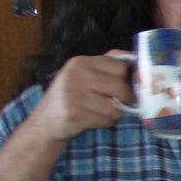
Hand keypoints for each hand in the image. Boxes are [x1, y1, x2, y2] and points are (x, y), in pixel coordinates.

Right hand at [0, 51, 134, 180]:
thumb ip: (107, 64)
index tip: (127, 85)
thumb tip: (136, 57)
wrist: (45, 124)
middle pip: (121, 86)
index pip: (120, 65)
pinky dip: (106, 123)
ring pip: (116, 107)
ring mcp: (73, 95)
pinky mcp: (74, 114)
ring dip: (115, 114)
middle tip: (117, 102)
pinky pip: (107, 120)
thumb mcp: (83, 74)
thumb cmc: (72, 97)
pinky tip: (93, 120)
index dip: (127, 78)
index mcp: (80, 62)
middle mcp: (75, 75)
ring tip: (100, 112)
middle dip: (125, 98)